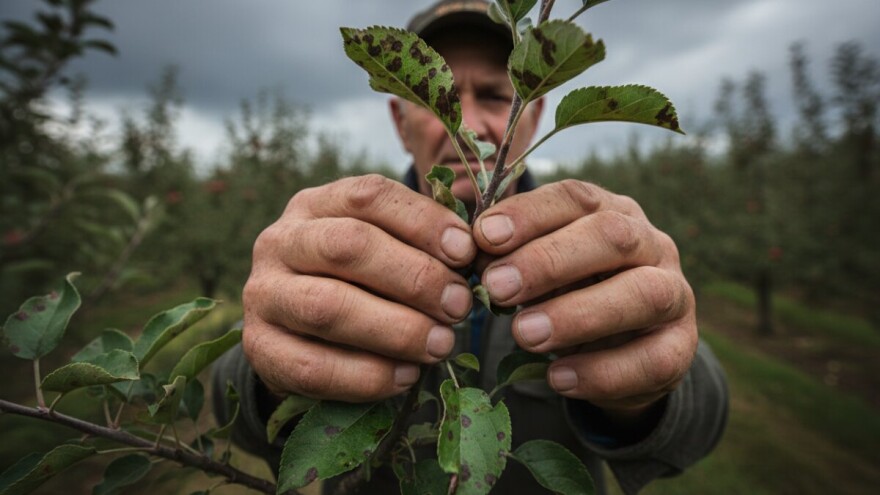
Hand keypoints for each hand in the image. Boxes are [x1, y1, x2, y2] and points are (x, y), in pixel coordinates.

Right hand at [242, 175, 476, 401]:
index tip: (465, 252)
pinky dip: (367, 375)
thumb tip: (468, 251)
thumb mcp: (380, 248)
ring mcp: (263, 295)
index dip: (423, 221)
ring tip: (440, 344)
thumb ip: (419, 243)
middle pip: (348, 247)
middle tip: (459, 305)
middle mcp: (280, 241)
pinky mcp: (258, 348)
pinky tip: (405, 376)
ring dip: (396, 329)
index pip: (369, 196)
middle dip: (415, 277)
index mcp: (315, 204)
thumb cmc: (356, 283)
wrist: (296, 335)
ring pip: (329, 307)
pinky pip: (313, 366)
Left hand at [473, 180, 696, 416]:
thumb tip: (472, 252)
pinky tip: (557, 378)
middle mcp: (651, 244)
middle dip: (549, 262)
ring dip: (578, 315)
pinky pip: (653, 359)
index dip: (530, 213)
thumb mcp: (541, 270)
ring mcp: (675, 294)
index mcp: (612, 211)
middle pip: (612, 237)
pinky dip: (602, 372)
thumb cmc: (570, 293)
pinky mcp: (681, 347)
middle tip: (498, 287)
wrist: (620, 352)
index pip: (575, 198)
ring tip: (524, 335)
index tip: (484, 236)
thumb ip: (511, 258)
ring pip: (642, 295)